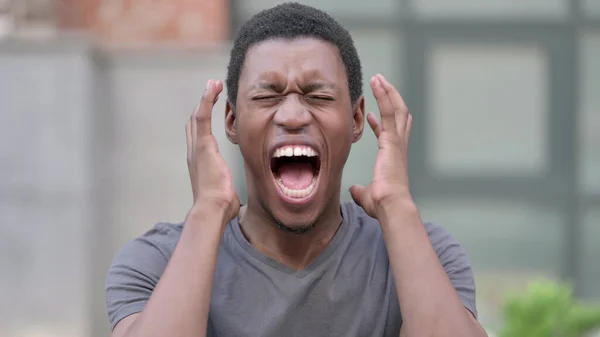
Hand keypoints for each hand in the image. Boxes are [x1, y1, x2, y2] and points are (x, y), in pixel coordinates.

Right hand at [186, 79, 239, 223]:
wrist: (212, 210)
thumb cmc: (219, 208)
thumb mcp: (225, 196)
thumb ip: (228, 193)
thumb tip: (236, 203)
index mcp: (199, 163)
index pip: (198, 136)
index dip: (203, 121)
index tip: (211, 109)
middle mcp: (194, 152)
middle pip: (194, 123)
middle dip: (202, 105)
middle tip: (212, 89)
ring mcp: (197, 147)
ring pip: (197, 115)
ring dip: (205, 98)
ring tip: (214, 83)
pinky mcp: (203, 145)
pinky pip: (202, 116)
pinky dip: (206, 100)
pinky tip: (212, 88)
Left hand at [349, 74, 412, 218]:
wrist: (390, 205)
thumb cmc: (382, 204)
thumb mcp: (366, 195)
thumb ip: (361, 190)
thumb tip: (353, 190)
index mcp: (393, 157)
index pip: (389, 134)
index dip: (380, 123)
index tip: (370, 115)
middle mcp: (398, 146)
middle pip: (399, 115)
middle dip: (390, 99)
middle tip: (380, 85)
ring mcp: (397, 141)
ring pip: (396, 108)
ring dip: (387, 91)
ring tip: (378, 77)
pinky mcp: (392, 138)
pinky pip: (389, 110)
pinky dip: (384, 94)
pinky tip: (377, 82)